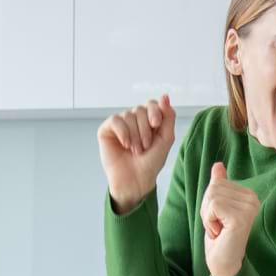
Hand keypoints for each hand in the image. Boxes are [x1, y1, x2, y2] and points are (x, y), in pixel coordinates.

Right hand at [98, 94, 175, 213]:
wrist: (136, 179)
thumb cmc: (151, 162)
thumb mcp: (166, 138)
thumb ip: (168, 116)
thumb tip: (165, 96)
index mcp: (149, 119)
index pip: (152, 103)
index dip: (154, 111)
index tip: (155, 124)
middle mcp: (134, 119)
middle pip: (140, 110)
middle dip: (145, 130)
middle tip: (145, 147)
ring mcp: (120, 124)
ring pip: (129, 115)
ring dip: (135, 136)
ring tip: (135, 150)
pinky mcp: (107, 129)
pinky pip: (115, 120)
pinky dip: (123, 132)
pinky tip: (125, 144)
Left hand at [200, 162, 259, 275]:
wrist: (224, 263)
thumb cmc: (221, 237)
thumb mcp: (216, 208)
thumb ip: (219, 185)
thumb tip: (218, 164)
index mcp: (249, 194)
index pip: (217, 182)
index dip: (210, 202)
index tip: (220, 219)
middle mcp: (253, 199)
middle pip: (213, 188)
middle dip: (207, 209)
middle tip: (218, 226)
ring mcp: (248, 208)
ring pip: (211, 196)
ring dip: (208, 217)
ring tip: (219, 230)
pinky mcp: (240, 217)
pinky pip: (212, 206)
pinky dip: (209, 221)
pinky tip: (220, 233)